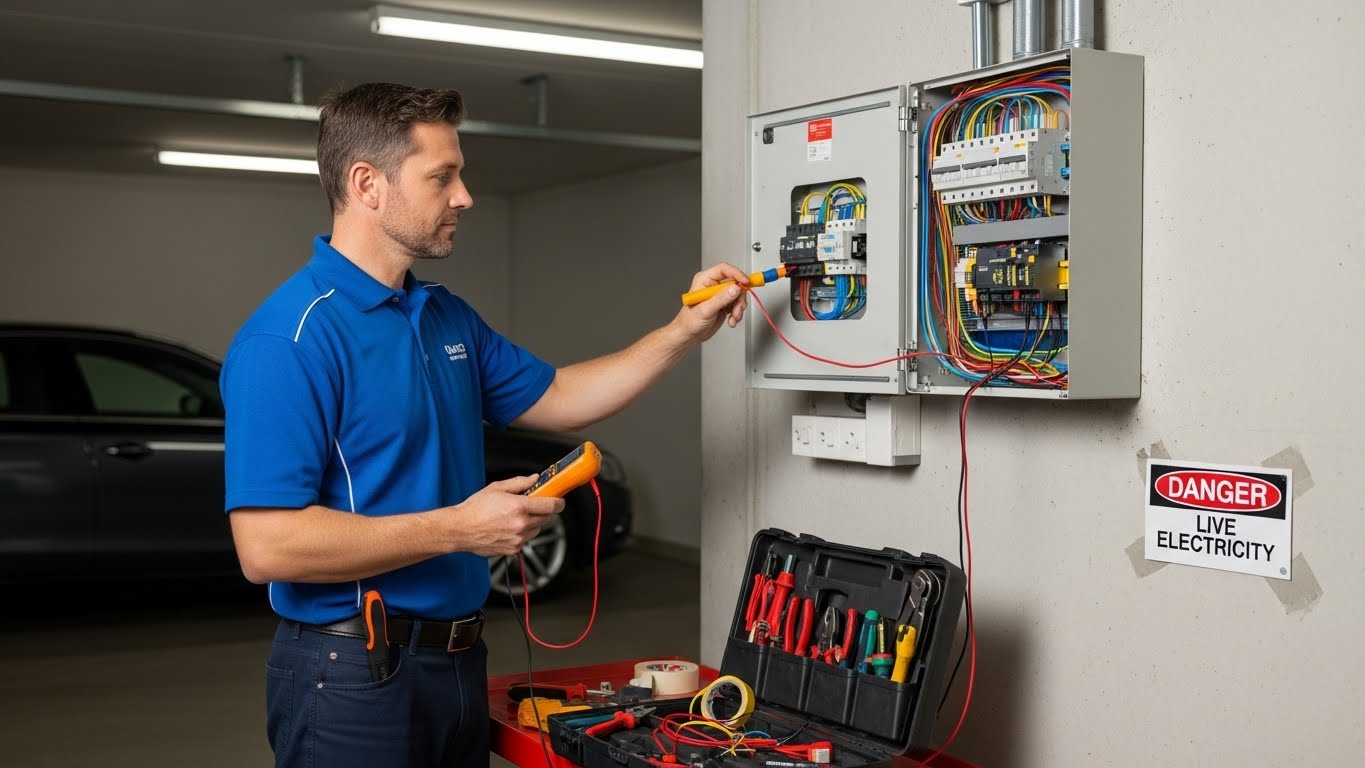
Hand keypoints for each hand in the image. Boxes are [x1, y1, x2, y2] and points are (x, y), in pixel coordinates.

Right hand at [446, 475, 564, 556]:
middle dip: (544, 511)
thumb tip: (535, 479)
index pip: (551, 506)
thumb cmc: (475, 509)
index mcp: (519, 507)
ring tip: (515, 517)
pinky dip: (522, 534)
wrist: (460, 529)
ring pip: (537, 530)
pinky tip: (508, 528)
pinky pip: (525, 540)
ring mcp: (518, 539)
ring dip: (533, 523)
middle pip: (547, 518)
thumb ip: (520, 483)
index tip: (559, 500)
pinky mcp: (513, 549)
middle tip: (533, 506)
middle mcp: (521, 524)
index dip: (558, 502)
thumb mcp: (497, 488)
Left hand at [673, 262, 750, 342]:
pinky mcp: (725, 304)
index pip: (724, 269)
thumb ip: (721, 298)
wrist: (689, 334)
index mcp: (705, 280)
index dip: (736, 274)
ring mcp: (720, 294)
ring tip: (734, 318)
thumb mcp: (706, 309)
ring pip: (738, 295)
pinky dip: (737, 313)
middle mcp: (713, 285)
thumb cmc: (689, 321)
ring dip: (739, 308)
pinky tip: (732, 321)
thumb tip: (735, 288)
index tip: (745, 282)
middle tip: (738, 309)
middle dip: (739, 297)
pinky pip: (737, 304)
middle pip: (735, 283)